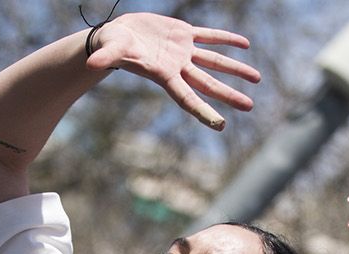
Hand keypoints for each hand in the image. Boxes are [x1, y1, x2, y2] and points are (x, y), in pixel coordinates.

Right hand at [86, 13, 258, 130]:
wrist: (117, 34)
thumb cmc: (112, 45)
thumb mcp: (111, 50)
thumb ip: (106, 58)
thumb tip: (92, 65)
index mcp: (164, 75)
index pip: (187, 98)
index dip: (203, 111)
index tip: (221, 124)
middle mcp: (177, 67)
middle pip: (208, 84)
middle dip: (228, 94)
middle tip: (250, 106)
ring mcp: (183, 51)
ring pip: (214, 61)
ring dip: (235, 69)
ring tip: (256, 79)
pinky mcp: (183, 34)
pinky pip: (209, 36)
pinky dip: (226, 39)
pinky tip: (244, 44)